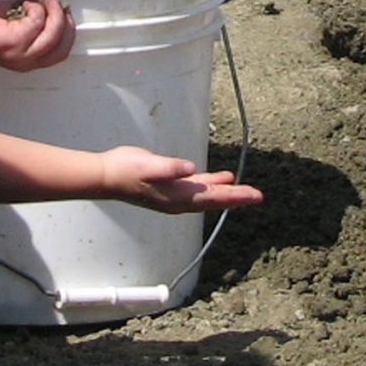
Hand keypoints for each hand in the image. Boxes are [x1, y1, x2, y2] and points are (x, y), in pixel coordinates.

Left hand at [0, 0, 74, 71]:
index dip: (67, 31)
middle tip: (57, 4)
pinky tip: (22, 2)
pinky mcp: (16, 40)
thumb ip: (31, 20)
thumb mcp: (12, 26)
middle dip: (65, 22)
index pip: (60, 52)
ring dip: (53, 10)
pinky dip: (35, 6)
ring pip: (55, 31)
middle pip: (63, 46)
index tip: (65, 14)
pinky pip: (39, 19)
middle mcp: (27, 61)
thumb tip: (47, 2)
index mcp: (28, 60)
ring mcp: (23, 52)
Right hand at [98, 146, 262, 212]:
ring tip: (244, 189)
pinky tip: (219, 178)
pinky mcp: (170, 186)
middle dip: (237, 197)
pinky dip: (211, 183)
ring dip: (226, 191)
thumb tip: (190, 169)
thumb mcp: (149, 166)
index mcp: (179, 197)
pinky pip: (197, 187)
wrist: (107, 176)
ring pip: (208, 194)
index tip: (255, 196)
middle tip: (258, 195)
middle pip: (215, 199)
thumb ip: (170, 168)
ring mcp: (175, 194)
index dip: (236, 196)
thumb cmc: (127, 171)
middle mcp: (180, 200)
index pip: (214, 198)